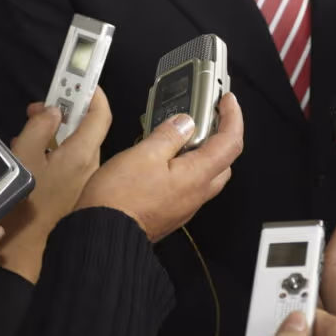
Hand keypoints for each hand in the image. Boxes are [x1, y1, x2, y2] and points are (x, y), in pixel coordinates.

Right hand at [0, 88, 111, 281]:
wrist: (30, 262)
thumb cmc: (26, 212)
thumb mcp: (23, 157)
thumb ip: (40, 127)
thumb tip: (53, 111)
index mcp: (84, 154)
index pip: (99, 113)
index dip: (91, 91)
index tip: (81, 77)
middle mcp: (93, 169)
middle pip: (86, 132)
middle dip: (65, 116)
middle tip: (40, 110)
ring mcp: (88, 187)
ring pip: (77, 152)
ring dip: (59, 139)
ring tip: (30, 137)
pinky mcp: (81, 201)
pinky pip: (73, 171)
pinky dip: (59, 160)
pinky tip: (36, 166)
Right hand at [76, 93, 243, 241]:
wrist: (102, 232)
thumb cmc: (120, 199)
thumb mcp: (144, 154)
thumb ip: (169, 136)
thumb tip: (184, 123)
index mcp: (196, 175)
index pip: (230, 143)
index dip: (233, 118)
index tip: (228, 102)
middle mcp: (196, 194)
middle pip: (223, 161)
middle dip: (220, 136)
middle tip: (206, 118)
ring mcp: (184, 205)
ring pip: (205, 174)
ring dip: (201, 153)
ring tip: (179, 136)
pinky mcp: (170, 212)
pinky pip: (187, 186)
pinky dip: (185, 169)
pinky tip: (164, 161)